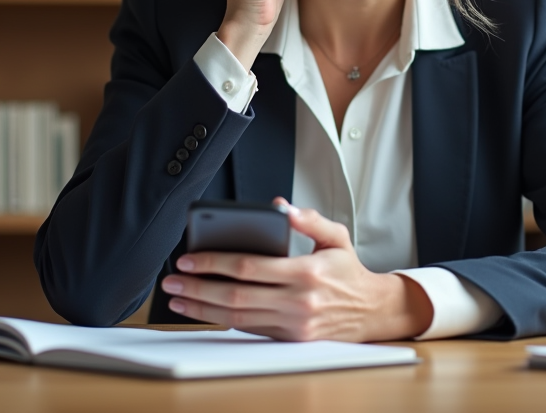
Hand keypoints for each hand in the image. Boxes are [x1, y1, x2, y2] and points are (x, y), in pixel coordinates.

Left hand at [162, 199, 433, 341]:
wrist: (373, 311)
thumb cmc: (350, 272)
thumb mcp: (336, 236)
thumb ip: (309, 219)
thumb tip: (280, 207)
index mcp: (306, 273)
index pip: (248, 267)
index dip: (214, 263)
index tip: (189, 258)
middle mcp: (298, 302)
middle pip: (235, 297)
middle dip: (197, 288)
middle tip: (172, 281)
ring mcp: (294, 325)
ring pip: (237, 318)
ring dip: (202, 309)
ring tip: (179, 299)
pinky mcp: (291, 339)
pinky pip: (250, 329)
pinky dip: (224, 320)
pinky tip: (205, 310)